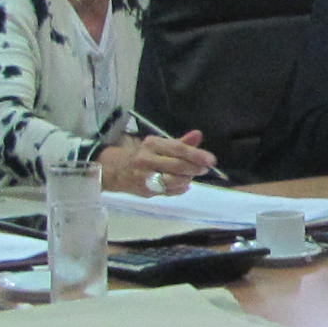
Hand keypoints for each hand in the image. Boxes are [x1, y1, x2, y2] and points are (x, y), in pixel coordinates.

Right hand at [98, 133, 214, 195]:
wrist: (116, 170)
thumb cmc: (144, 155)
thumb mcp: (160, 145)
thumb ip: (181, 142)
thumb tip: (198, 135)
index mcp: (152, 144)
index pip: (178, 149)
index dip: (196, 155)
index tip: (211, 160)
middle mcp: (147, 159)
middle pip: (177, 166)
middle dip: (195, 168)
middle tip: (205, 169)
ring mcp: (145, 177)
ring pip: (175, 181)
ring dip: (187, 179)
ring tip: (191, 175)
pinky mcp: (146, 191)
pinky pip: (169, 191)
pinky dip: (180, 189)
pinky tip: (182, 184)